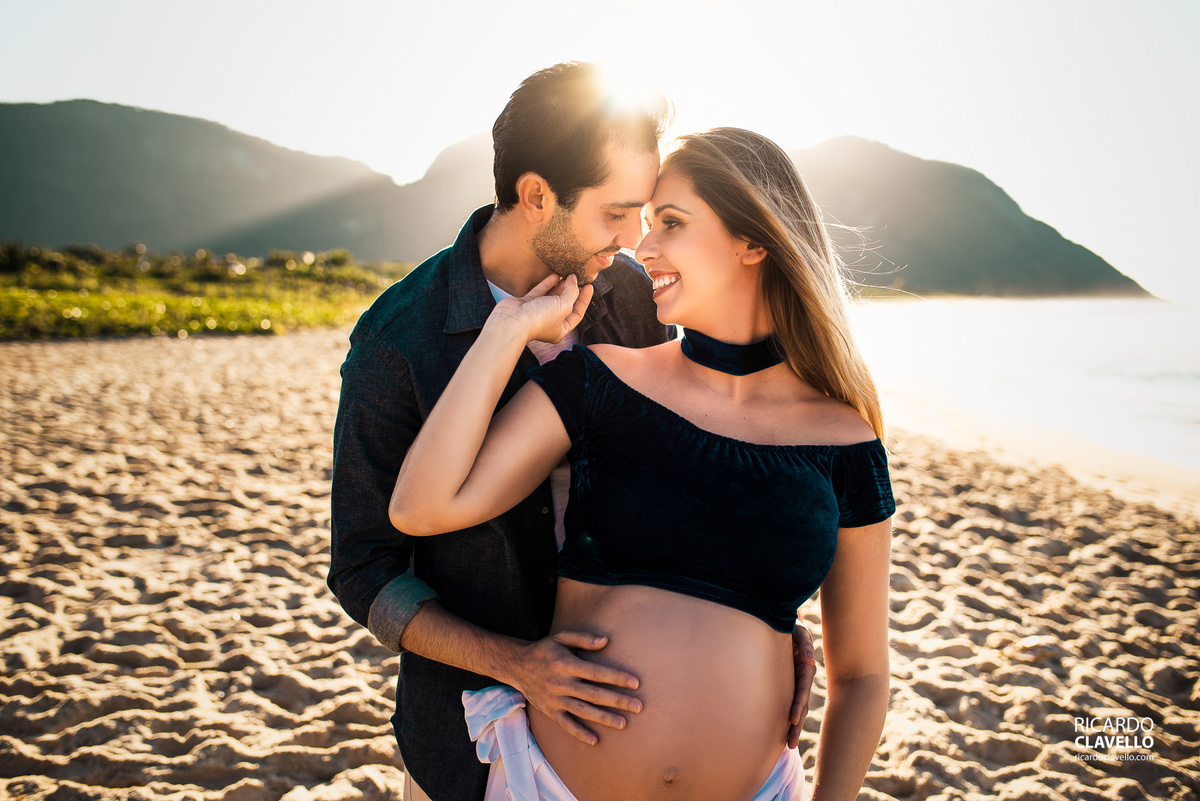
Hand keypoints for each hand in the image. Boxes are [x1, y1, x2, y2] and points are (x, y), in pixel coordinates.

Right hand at [493, 273, 593, 343]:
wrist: (512, 321)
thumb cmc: (540, 318)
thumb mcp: (564, 305)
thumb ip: (572, 292)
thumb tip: (574, 279)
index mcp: (561, 329)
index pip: (577, 313)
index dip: (584, 299)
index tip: (589, 285)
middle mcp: (550, 322)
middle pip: (565, 304)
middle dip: (572, 290)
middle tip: (577, 276)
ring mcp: (537, 313)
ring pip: (552, 297)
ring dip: (560, 285)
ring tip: (568, 273)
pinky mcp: (526, 304)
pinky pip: (540, 292)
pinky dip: (548, 283)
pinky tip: (555, 274)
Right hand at [506, 630, 641, 745]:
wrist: (517, 666)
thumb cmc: (545, 650)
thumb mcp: (561, 637)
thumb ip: (583, 638)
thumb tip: (605, 641)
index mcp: (566, 664)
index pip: (596, 673)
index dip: (616, 678)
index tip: (635, 683)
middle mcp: (561, 683)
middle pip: (594, 694)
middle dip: (617, 701)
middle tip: (639, 706)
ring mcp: (555, 699)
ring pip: (583, 711)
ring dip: (604, 718)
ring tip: (624, 724)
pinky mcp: (550, 711)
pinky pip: (566, 724)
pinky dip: (580, 733)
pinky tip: (595, 740)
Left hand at [788, 623, 816, 748]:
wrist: (781, 621)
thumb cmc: (791, 626)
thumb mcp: (798, 631)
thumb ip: (804, 644)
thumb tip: (809, 661)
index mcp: (805, 668)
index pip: (802, 690)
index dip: (797, 705)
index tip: (791, 720)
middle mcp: (802, 678)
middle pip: (801, 705)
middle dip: (796, 724)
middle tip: (791, 743)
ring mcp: (796, 682)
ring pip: (797, 708)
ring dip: (794, 726)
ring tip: (789, 746)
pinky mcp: (789, 683)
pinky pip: (789, 702)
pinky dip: (789, 718)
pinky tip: (784, 733)